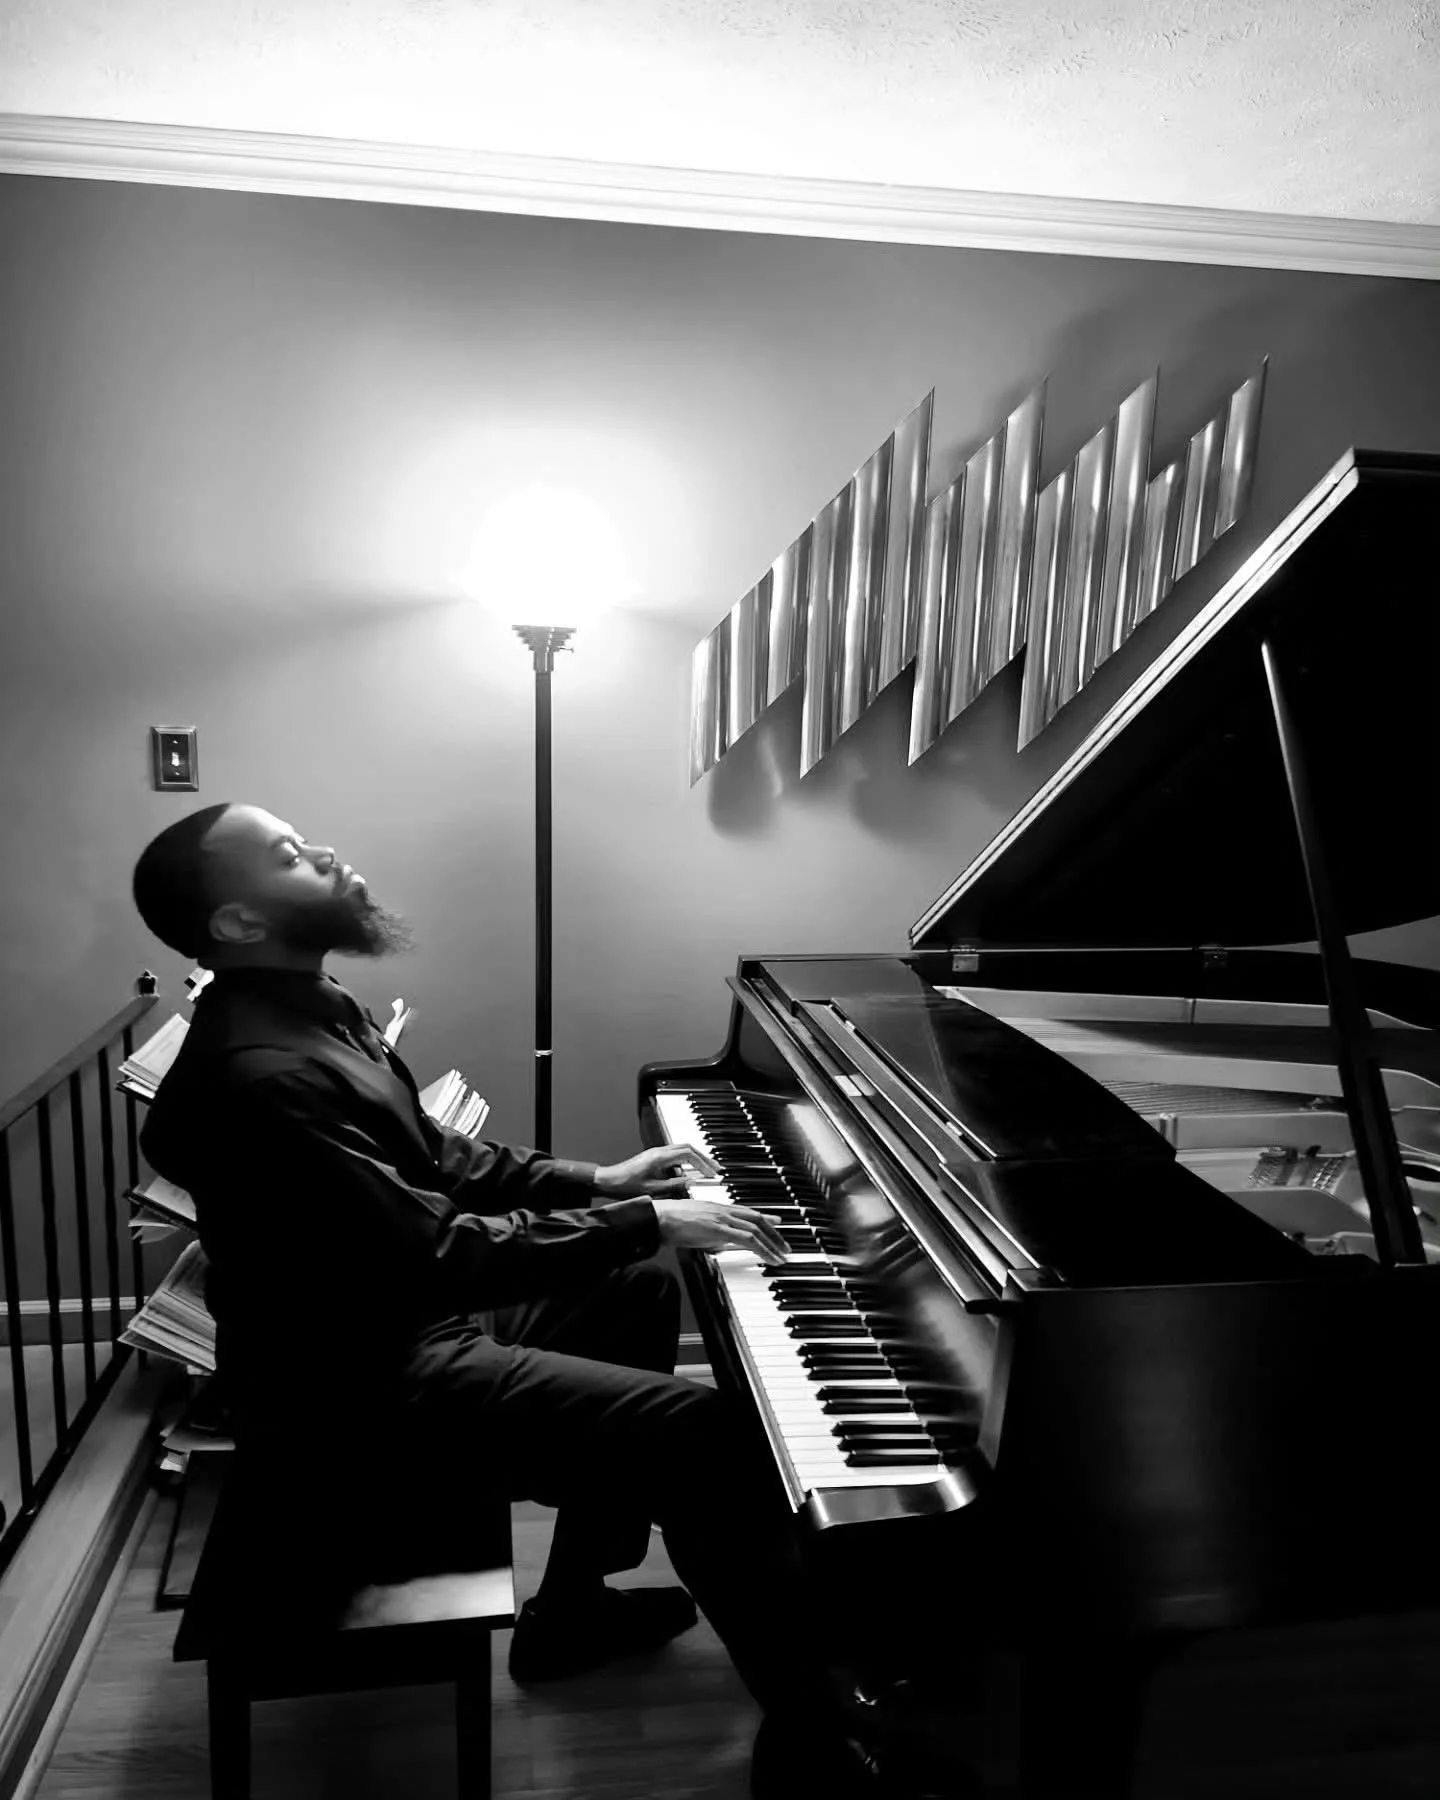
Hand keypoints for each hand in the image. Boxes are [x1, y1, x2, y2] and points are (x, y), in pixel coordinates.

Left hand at [593, 1142, 721, 1198]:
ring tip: (707, 1169)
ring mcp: (656, 1153)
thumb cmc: (625, 1185)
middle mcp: (659, 1151)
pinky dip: (686, 1161)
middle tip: (716, 1168)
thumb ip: (673, 1186)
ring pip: (682, 1150)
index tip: (712, 1173)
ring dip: (695, 1159)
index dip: (703, 1163)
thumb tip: (691, 1183)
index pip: (688, 1154)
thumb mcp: (652, 1189)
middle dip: (704, 1158)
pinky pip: (674, 1155)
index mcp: (660, 1157)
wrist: (607, 1180)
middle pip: (688, 1148)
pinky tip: (689, 1173)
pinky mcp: (653, 1157)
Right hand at [651, 1197, 788, 1262]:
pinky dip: (762, 1248)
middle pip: (756, 1219)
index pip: (748, 1212)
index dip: (765, 1218)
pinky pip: (747, 1239)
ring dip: (772, 1244)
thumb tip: (721, 1245)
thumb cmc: (671, 1224)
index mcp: (718, 1208)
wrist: (659, 1218)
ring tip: (781, 1257)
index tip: (777, 1222)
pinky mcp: (719, 1228)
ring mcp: (722, 1218)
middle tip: (785, 1247)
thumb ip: (712, 1235)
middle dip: (774, 1234)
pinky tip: (768, 1257)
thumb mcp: (697, 1229)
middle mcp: (723, 1210)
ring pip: (755, 1229)